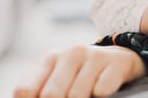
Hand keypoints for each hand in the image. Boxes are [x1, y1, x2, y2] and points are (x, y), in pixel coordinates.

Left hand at [14, 45, 145, 97]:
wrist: (121, 60)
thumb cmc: (83, 77)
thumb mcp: (60, 81)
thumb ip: (43, 93)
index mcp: (50, 59)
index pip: (25, 90)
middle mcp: (70, 53)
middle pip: (51, 95)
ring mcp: (94, 56)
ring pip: (76, 95)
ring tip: (88, 96)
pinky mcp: (116, 63)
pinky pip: (101, 90)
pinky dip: (101, 96)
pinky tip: (102, 90)